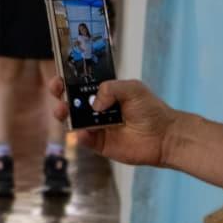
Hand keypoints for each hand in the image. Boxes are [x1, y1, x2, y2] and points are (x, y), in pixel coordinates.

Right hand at [48, 78, 181, 166]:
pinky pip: (83, 139)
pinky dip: (79, 135)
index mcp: (103, 93)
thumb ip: (110, 88)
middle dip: (59, 95)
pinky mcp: (99, 144)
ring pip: (72, 120)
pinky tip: (83, 131)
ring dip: (63, 114)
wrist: (165, 136)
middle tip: (58, 91)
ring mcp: (96, 127)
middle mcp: (96, 109)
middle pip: (70, 101)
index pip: (79, 85)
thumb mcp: (132, 88)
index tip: (59, 78)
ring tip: (63, 110)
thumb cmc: (151, 109)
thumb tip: (94, 104)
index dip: (66, 81)